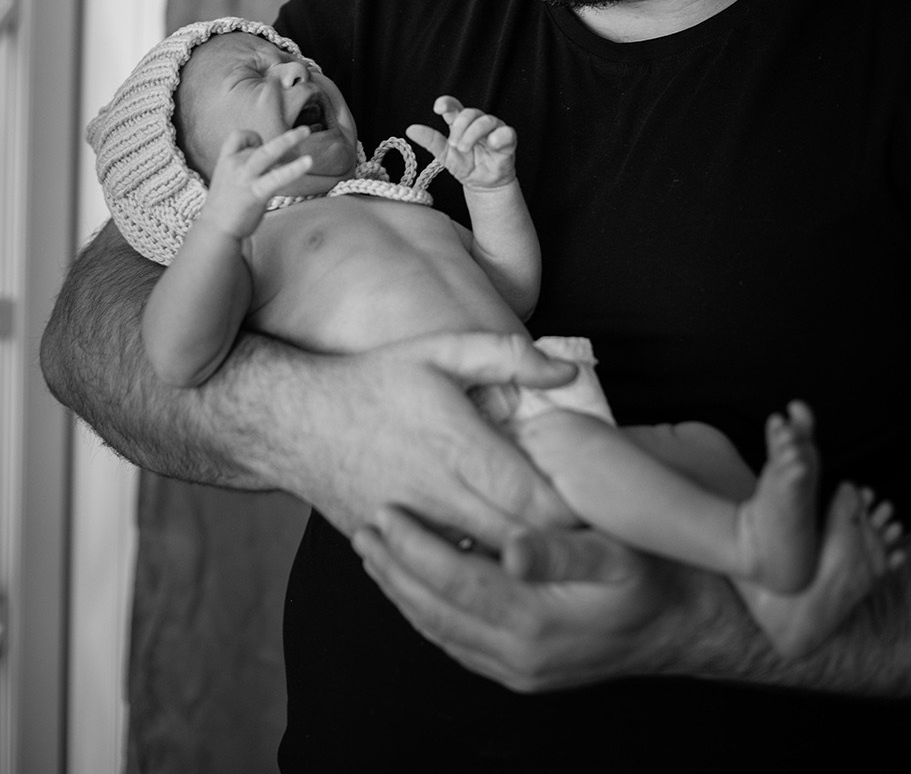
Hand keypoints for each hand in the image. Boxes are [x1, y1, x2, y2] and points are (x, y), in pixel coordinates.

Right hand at [200, 127, 313, 237]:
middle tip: (304, 131)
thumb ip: (246, 169)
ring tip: (306, 132)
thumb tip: (270, 163)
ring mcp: (245, 178)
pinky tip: (307, 162)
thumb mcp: (229, 180)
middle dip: (285, 137)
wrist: (215, 230)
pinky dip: (294, 168)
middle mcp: (235, 165)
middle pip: (258, 143)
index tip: (261, 146)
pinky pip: (277, 176)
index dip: (252, 137)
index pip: (237, 136)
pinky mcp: (256, 192)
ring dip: (288, 140)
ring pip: (268, 152)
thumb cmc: (225, 207)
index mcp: (226, 161)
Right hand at [271, 331, 579, 544]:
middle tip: (593, 538)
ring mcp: (414, 532)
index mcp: (458, 446)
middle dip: (559, 546)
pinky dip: (477, 572)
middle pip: (520, 544)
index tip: (600, 506)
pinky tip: (498, 560)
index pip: (536, 501)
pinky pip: (449, 576)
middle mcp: (437, 496)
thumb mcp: (441, 351)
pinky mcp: (394, 552)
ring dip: (520, 565)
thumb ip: (508, 356)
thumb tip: (569, 370)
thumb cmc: (376, 381)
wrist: (294, 421)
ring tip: (553, 553)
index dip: (576, 513)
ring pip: (486, 569)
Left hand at [352, 507, 686, 691]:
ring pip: (440, 630)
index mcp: (533, 618)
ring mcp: (517, 669)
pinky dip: (429, 614)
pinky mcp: (522, 673)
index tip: (384, 512)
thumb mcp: (616, 553)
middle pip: (433, 609)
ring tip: (376, 554)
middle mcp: (517, 653)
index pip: (450, 579)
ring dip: (403, 592)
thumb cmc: (652, 574)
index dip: (411, 546)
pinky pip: (459, 644)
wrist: (683, 628)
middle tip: (362, 529)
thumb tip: (509, 548)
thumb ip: (560, 551)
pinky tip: (417, 589)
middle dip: (393, 569)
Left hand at [407, 95, 517, 189]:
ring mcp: (494, 130)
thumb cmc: (464, 166)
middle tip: (454, 145)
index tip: (439, 108)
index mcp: (461, 123)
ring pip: (487, 120)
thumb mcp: (444, 155)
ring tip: (465, 148)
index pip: (454, 106)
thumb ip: (430, 141)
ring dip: (473, 133)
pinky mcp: (507, 141)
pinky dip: (498, 136)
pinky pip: (507, 132)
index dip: (447, 103)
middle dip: (460, 128)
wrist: (482, 185)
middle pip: (470, 113)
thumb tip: (411, 129)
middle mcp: (478, 122)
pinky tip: (490, 144)